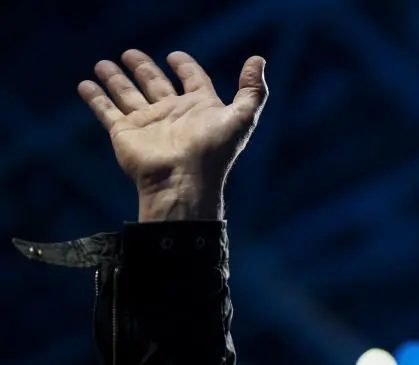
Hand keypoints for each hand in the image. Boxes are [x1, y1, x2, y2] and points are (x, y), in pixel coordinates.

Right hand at [78, 49, 267, 219]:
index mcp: (200, 109)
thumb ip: (252, 90)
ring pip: (127, 94)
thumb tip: (258, 60)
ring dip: (115, 78)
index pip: (193, 80)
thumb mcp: (242, 117)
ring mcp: (148, 123)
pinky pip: (106, 110)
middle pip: (156, 84)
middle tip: (131, 53)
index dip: (185, 67)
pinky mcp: (125, 132)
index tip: (175, 56)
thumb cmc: (214, 151)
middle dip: (144, 68)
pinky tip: (86, 85)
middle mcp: (173, 114)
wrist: (183, 182)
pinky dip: (95, 97)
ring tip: (103, 63)